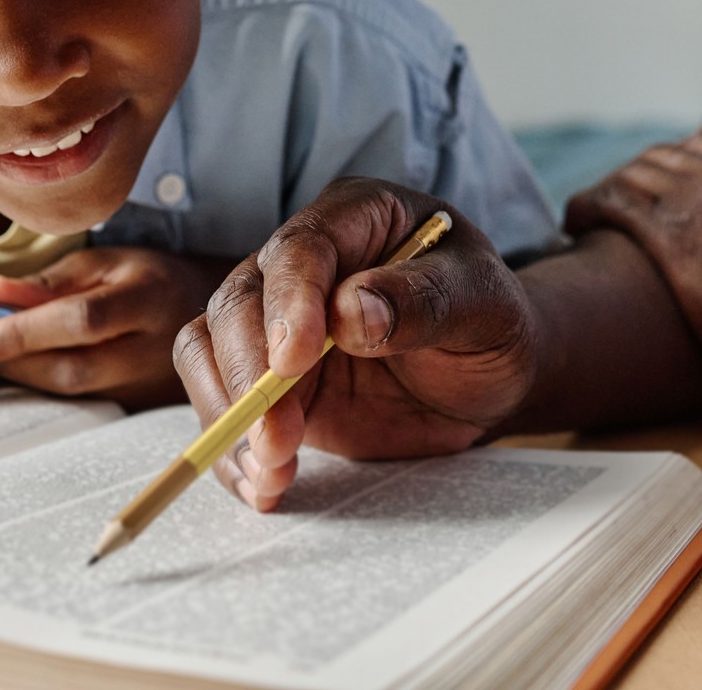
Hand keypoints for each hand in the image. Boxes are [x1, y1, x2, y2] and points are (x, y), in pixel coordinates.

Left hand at [0, 248, 227, 407]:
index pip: (83, 320)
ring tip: (3, 351)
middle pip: (76, 370)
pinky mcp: (141, 407)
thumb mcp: (104, 263)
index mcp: (147, 297)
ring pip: (76, 393)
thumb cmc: (145, 278)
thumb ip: (47, 281)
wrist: (204, 311)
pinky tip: (35, 365)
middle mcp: (155, 347)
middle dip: (18, 361)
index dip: (27, 331)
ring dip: (28, 375)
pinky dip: (50, 385)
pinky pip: (85, 402)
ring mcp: (151, 385)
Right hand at [173, 178, 538, 511]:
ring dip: (228, 414)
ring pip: (210, 350)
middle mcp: (302, 262)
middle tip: (280, 438)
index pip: (300, 249)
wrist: (488, 375)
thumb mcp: (484, 305)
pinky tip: (265, 485)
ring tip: (274, 471)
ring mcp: (275, 319)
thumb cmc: (491, 322)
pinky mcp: (267, 377)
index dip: (288, 303)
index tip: (293, 361)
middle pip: (238, 301)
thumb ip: (424, 301)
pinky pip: (221, 400)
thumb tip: (350, 312)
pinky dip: (231, 449)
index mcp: (356, 217)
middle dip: (248, 374)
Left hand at [563, 131, 701, 409]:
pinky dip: (587, 207)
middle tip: (612, 207)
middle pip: (664, 157)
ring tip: (584, 216)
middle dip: (632, 179)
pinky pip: (613, 202)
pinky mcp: (675, 237)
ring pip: (633, 175)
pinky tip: (573, 225)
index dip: (672, 173)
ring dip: (605, 192)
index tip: (654, 195)